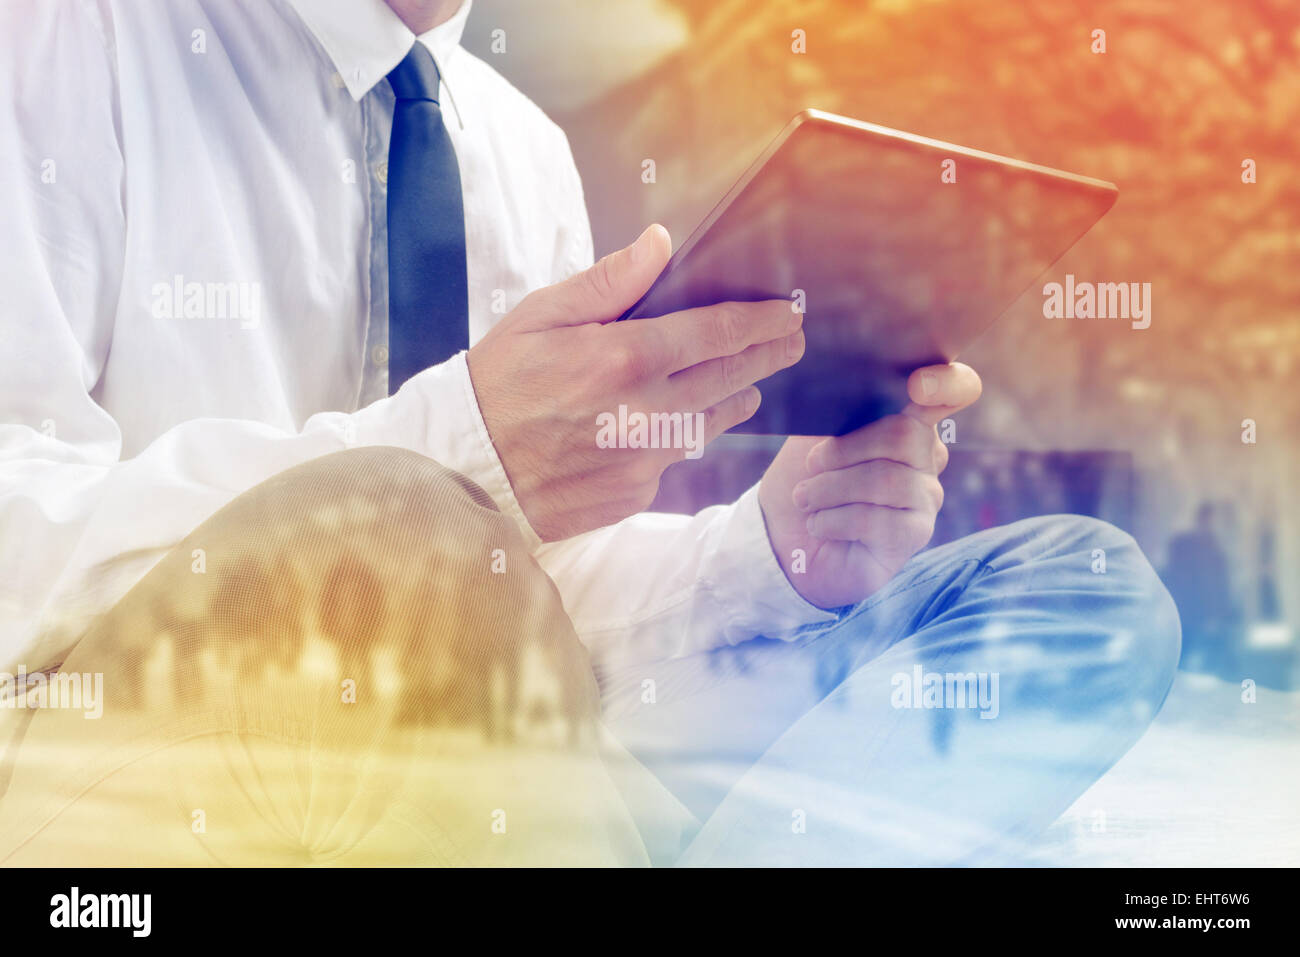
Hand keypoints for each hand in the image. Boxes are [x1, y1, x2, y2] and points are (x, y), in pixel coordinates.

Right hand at [468, 224, 805, 541]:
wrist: (465, 469)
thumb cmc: (497, 383)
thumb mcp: (542, 316)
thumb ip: (610, 282)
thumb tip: (660, 242)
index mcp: (626, 358)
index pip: (720, 333)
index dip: (763, 322)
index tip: (790, 314)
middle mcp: (647, 413)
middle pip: (731, 379)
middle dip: (768, 357)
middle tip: (791, 343)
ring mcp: (644, 460)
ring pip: (711, 424)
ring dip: (734, 399)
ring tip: (747, 385)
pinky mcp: (633, 494)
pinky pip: (673, 462)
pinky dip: (678, 440)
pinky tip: (672, 426)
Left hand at [758, 363, 981, 608]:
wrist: (784, 540)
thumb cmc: (803, 482)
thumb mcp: (810, 436)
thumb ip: (839, 410)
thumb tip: (849, 391)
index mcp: (907, 419)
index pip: (955, 390)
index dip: (947, 384)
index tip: (918, 386)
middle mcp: (926, 456)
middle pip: (904, 435)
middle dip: (844, 450)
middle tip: (810, 467)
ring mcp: (926, 496)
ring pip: (886, 479)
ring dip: (830, 488)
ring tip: (805, 499)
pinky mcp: (915, 534)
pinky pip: (876, 520)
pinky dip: (833, 519)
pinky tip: (817, 524)